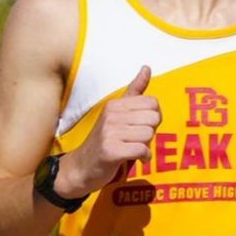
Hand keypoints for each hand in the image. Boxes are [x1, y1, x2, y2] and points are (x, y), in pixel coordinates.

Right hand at [56, 65, 160, 196]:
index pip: (153, 103)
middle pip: (153, 119)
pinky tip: (134, 158)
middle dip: (150, 132)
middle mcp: (111, 115)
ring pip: (149, 135)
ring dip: (145, 146)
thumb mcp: (118, 113)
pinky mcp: (110, 150)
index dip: (153, 118)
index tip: (140, 126)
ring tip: (131, 148)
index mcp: (115, 104)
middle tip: (135, 139)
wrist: (81, 168)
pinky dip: (143, 157)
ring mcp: (109, 132)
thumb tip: (147, 67)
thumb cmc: (106, 140)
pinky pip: (142, 150)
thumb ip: (134, 92)